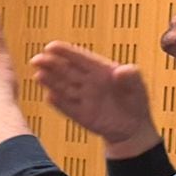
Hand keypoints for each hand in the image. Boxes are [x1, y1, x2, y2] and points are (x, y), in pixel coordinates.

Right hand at [29, 41, 160, 157]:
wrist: (132, 129)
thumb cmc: (135, 103)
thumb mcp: (139, 87)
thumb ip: (131, 77)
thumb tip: (121, 70)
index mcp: (100, 70)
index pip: (81, 59)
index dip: (66, 52)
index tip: (51, 46)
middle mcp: (88, 82)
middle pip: (66, 71)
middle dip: (51, 64)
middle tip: (37, 59)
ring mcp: (82, 98)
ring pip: (63, 87)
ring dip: (50, 82)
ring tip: (39, 75)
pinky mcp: (80, 114)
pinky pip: (67, 107)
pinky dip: (59, 103)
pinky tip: (49, 97)